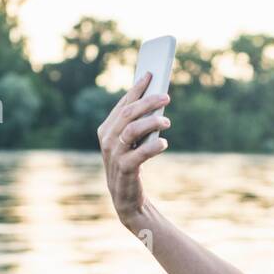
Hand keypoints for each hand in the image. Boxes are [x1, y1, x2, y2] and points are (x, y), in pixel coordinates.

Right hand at [97, 70, 171, 226]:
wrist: (128, 199)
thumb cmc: (132, 165)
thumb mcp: (133, 142)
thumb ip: (138, 123)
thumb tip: (157, 100)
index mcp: (106, 129)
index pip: (123, 103)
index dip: (137, 88)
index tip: (151, 74)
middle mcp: (107, 140)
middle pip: (128, 114)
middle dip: (148, 102)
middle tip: (166, 97)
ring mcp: (113, 155)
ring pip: (131, 130)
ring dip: (151, 122)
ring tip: (167, 121)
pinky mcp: (124, 170)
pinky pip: (138, 154)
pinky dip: (153, 146)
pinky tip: (164, 143)